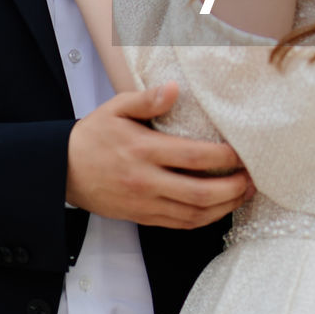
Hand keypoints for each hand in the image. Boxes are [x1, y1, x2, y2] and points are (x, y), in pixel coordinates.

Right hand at [67, 82, 254, 228]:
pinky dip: (204, 219)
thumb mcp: (115, 108)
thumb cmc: (93, 136)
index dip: (224, 157)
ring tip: (244, 195)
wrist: (61, 169)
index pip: (193, 157)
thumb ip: (147, 99)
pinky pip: (179, 224)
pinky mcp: (141, 217)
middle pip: (200, 193)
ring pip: (193, 214)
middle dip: (233, 188)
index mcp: (143, 150)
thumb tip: (174, 88)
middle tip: (252, 179)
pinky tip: (219, 208)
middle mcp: (146, 181)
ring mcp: (144, 203)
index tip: (242, 152)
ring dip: (224, 207)